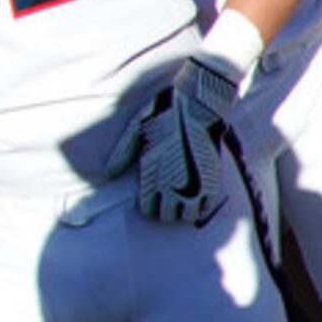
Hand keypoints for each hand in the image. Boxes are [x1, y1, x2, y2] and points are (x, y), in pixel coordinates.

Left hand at [105, 54, 238, 226]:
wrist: (196, 105)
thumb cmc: (163, 114)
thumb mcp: (136, 130)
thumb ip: (123, 154)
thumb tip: (109, 172)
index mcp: (151, 173)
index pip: (147, 209)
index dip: (151, 205)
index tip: (155, 197)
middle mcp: (171, 184)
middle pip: (166, 216)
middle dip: (167, 209)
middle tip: (171, 198)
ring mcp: (193, 184)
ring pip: (186, 215)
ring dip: (185, 210)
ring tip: (186, 198)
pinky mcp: (212, 180)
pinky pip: (206, 207)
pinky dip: (202, 206)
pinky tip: (200, 196)